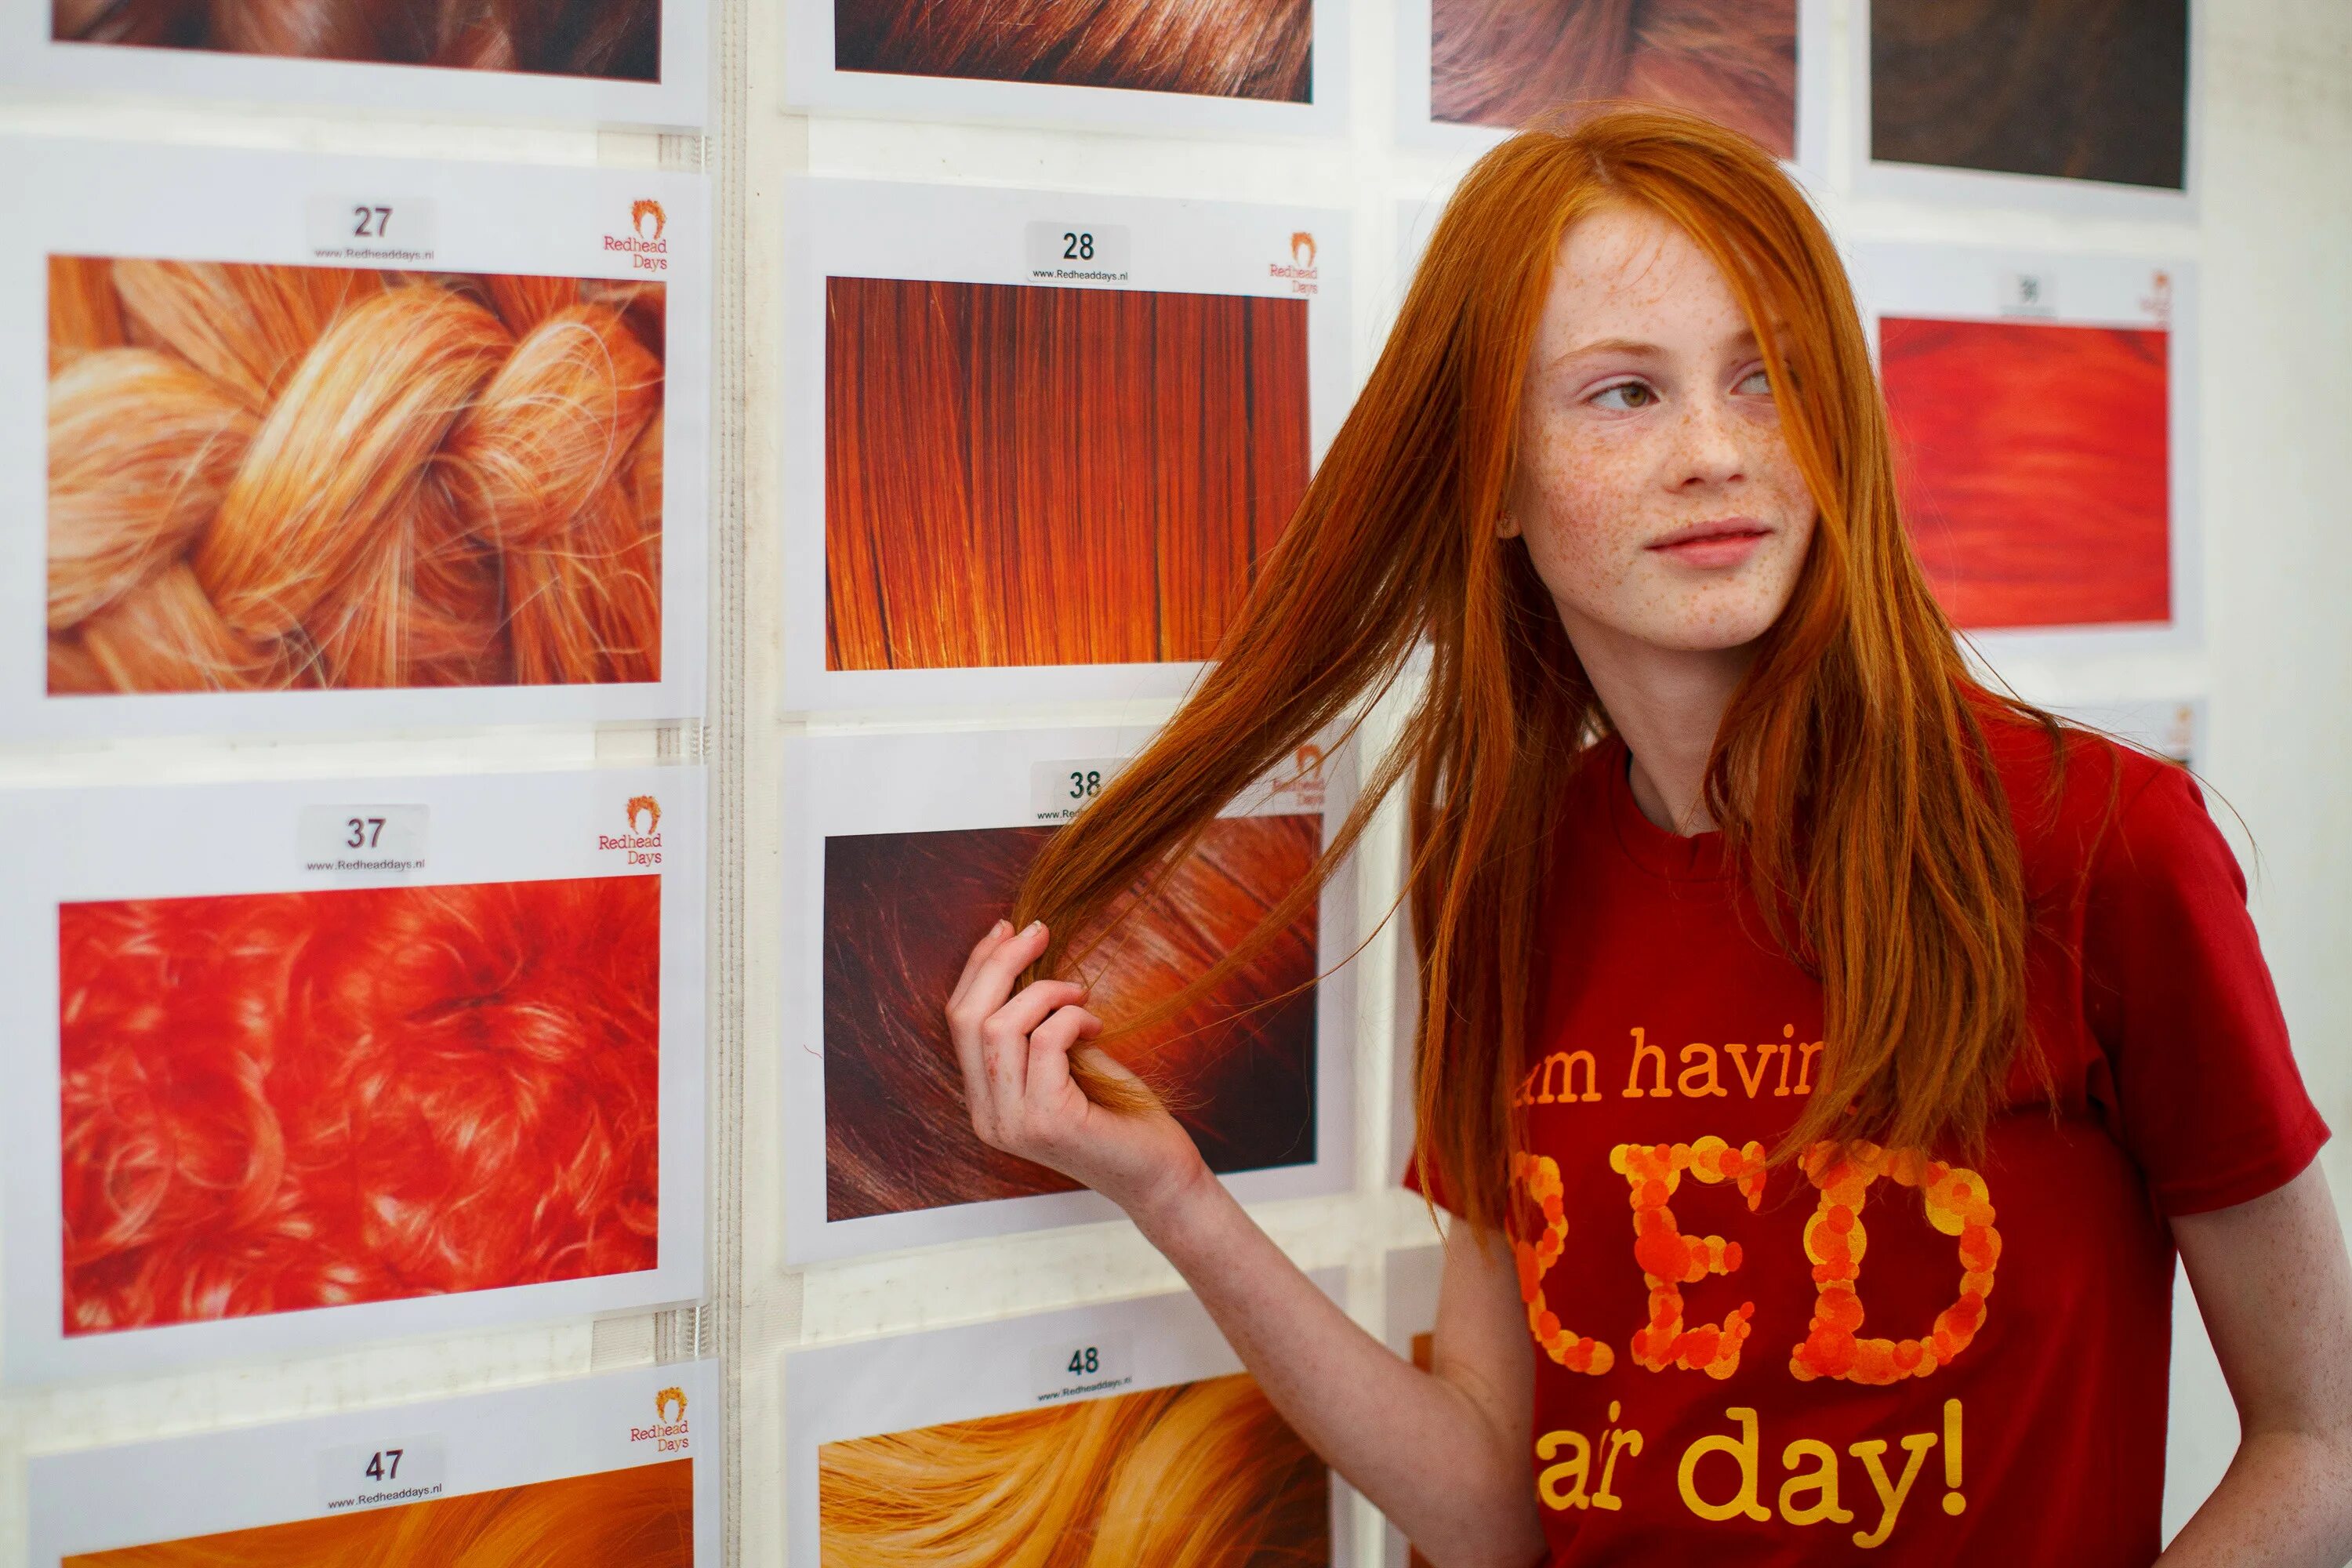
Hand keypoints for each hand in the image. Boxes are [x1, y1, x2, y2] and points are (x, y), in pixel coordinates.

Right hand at [945, 918, 1210, 1223]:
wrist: (1157, 1174)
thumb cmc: (1118, 1113)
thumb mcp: (1066, 1061)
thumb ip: (1036, 1027)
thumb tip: (1024, 958)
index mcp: (984, 1100)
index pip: (958, 1021)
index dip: (978, 968)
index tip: (1008, 930)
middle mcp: (987, 1115)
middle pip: (967, 1018)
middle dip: (999, 962)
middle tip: (1039, 931)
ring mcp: (1012, 1122)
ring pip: (998, 1027)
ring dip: (1043, 992)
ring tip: (1079, 993)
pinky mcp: (1047, 1121)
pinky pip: (1044, 1042)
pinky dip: (1070, 1018)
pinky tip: (1095, 1025)